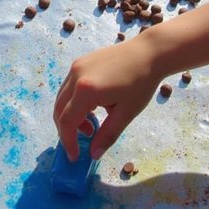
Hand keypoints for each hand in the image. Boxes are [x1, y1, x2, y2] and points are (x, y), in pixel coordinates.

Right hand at [53, 35, 161, 161]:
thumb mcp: (126, 113)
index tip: (74, 156)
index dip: (68, 141)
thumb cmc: (141, 82)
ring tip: (92, 125)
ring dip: (71, 115)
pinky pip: (69, 87)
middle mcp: (76, 76)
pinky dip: (74, 102)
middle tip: (82, 142)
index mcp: (86, 90)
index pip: (67, 121)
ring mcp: (76, 66)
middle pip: (59, 110)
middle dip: (66, 129)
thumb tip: (94, 154)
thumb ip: (107, 135)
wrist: (149, 52)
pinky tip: (93, 107)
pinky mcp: (80, 62)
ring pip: (62, 98)